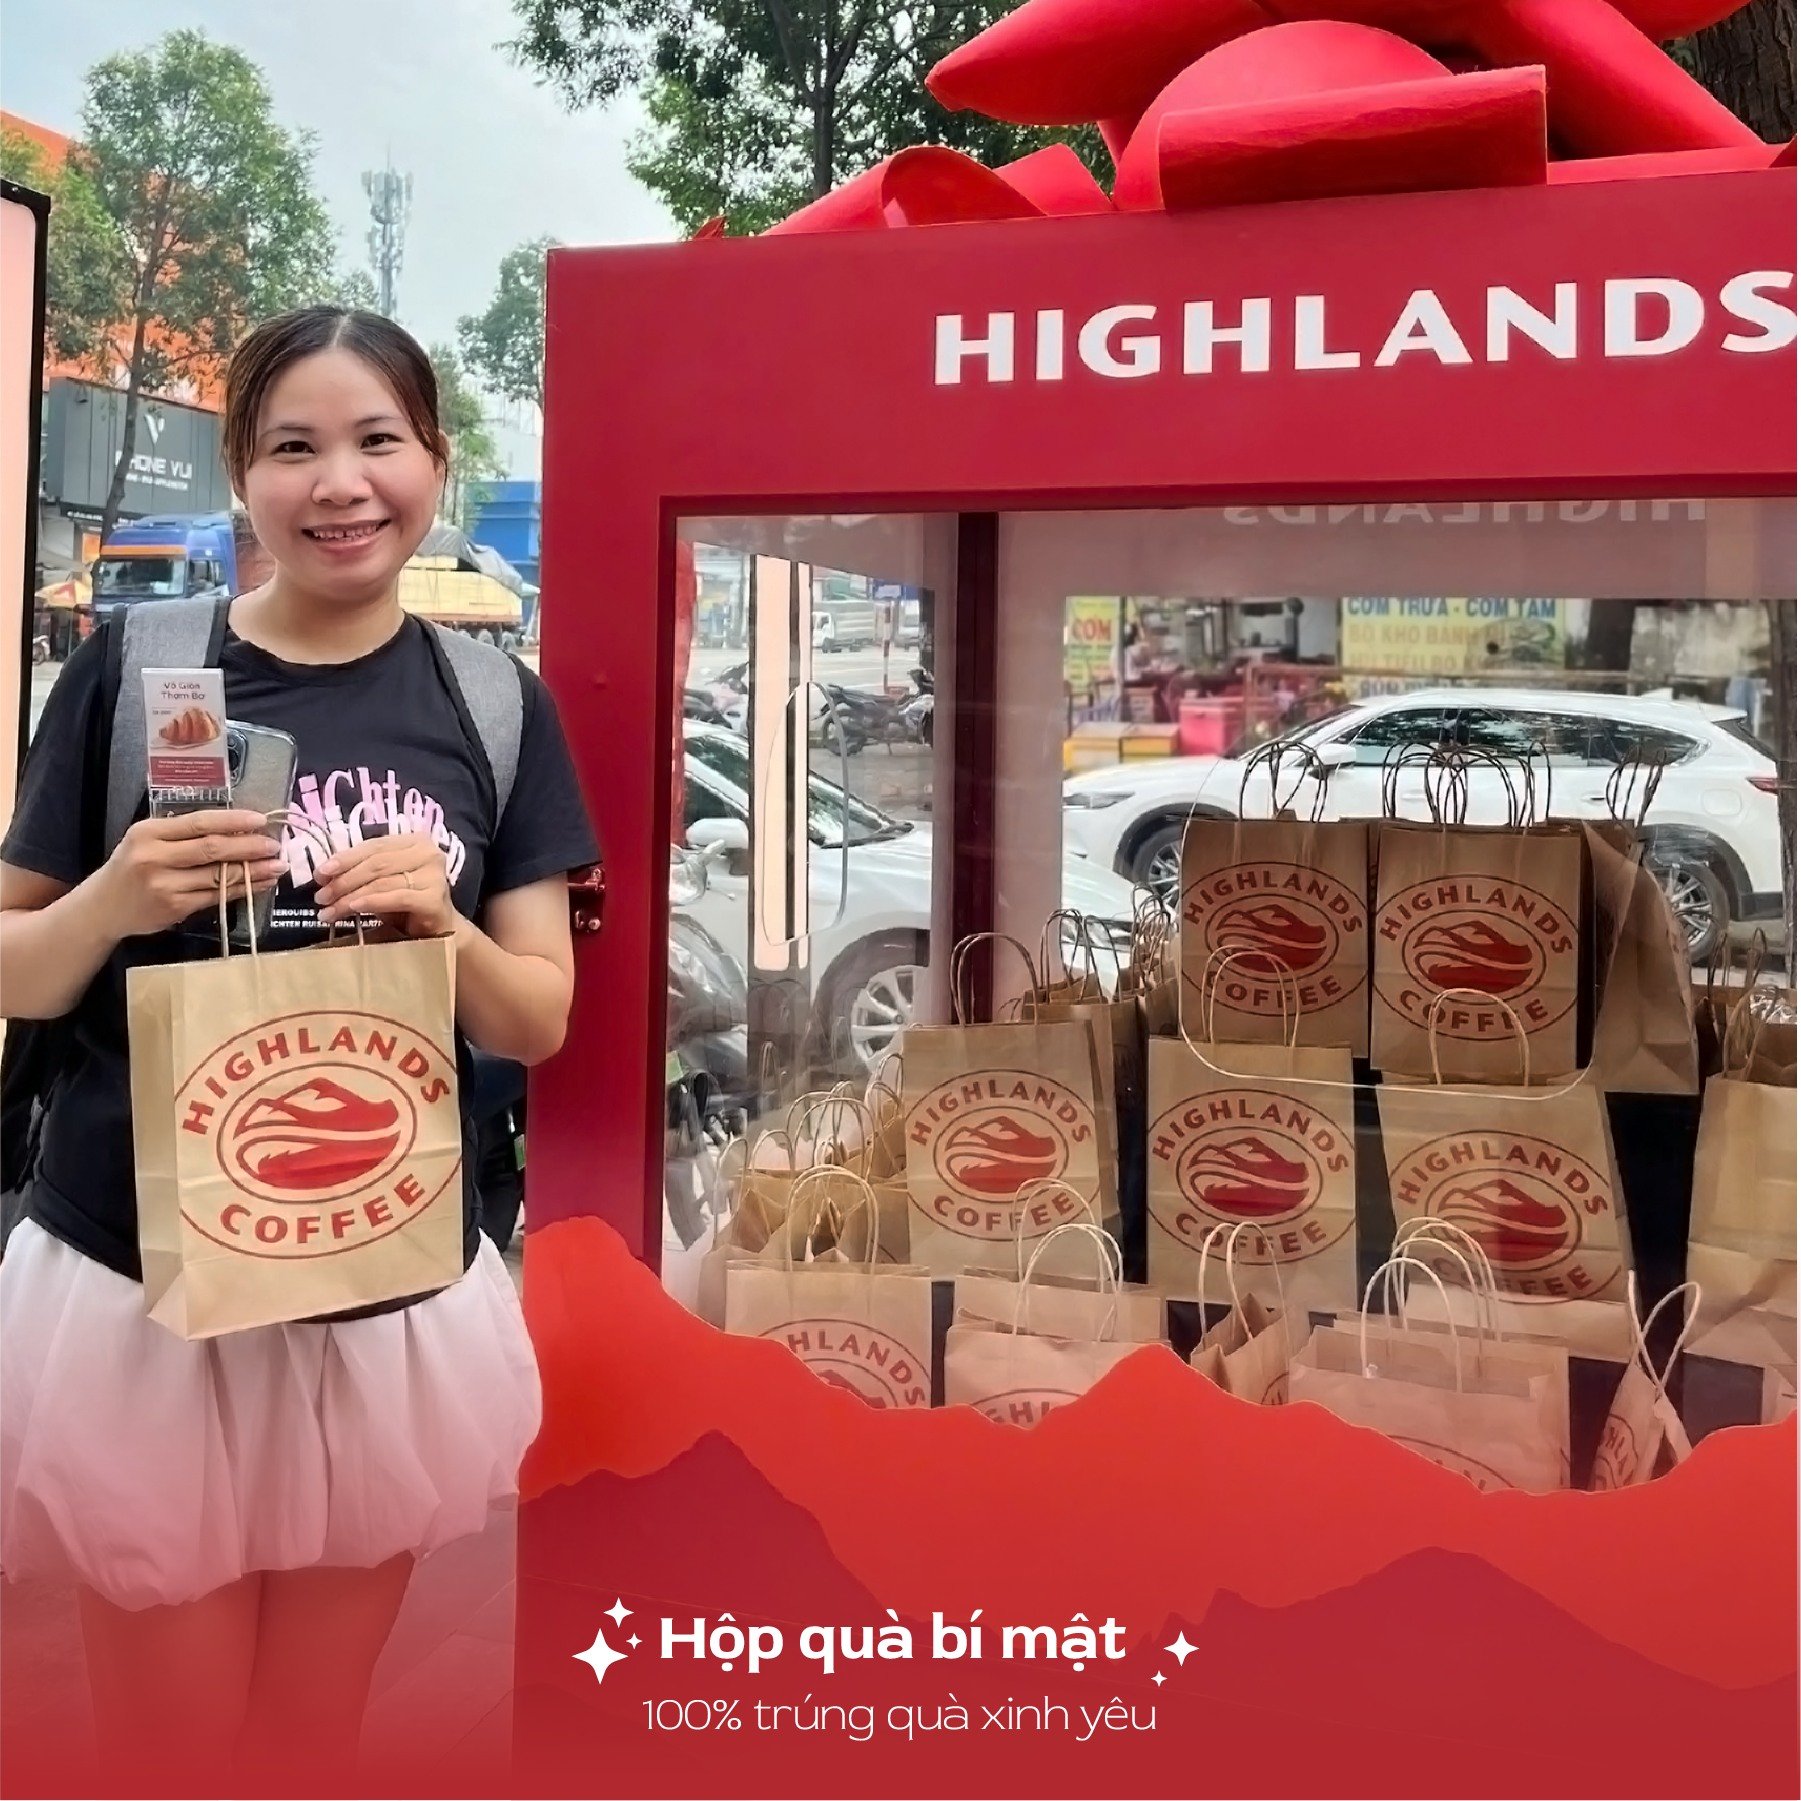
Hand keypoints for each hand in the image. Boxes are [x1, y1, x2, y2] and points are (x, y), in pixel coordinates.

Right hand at [97, 809, 285, 938]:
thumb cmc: (131, 867)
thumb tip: (237, 827)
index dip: (233, 821)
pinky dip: (242, 889)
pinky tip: (260, 883)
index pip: (199, 823)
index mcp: (148, 833)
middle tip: (275, 845)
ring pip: (218, 876)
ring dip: (253, 871)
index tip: (261, 820)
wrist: (103, 907)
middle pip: (212, 849)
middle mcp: (155, 858)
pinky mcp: (175, 908)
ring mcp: (165, 886)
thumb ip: (183, 833)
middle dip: (249, 846)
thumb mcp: (146, 840)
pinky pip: (216, 897)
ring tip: (277, 865)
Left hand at [315, 834, 456, 936]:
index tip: (319, 874)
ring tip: (329, 911)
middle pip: (376, 864)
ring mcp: (435, 876)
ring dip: (350, 896)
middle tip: (321, 897)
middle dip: (343, 880)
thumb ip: (361, 872)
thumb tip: (323, 875)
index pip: (373, 846)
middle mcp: (429, 854)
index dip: (344, 859)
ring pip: (383, 882)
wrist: (439, 932)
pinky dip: (373, 902)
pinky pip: (397, 898)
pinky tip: (354, 908)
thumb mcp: (382, 882)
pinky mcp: (435, 900)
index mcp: (415, 842)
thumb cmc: (408, 905)